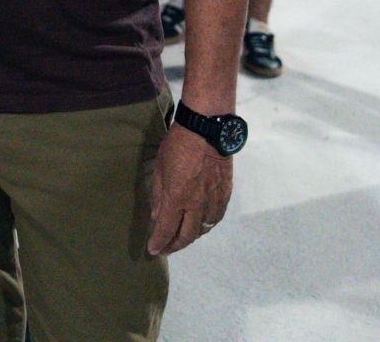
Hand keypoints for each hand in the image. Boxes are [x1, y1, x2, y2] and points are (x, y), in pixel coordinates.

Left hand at [147, 125, 231, 255]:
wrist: (208, 130)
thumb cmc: (178, 145)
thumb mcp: (160, 167)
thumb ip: (159, 194)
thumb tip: (158, 216)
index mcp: (177, 198)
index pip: (167, 228)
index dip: (160, 242)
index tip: (153, 250)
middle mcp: (197, 204)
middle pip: (188, 235)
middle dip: (175, 245)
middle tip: (167, 249)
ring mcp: (214, 200)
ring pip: (204, 229)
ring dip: (192, 237)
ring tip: (182, 239)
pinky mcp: (226, 194)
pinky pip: (216, 218)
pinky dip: (207, 226)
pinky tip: (201, 226)